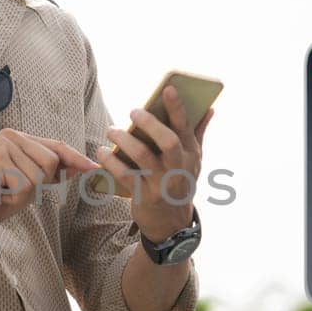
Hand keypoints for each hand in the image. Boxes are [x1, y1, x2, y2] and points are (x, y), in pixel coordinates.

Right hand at [0, 128, 99, 230]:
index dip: (75, 158)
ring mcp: (2, 147)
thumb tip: (81, 166)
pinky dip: (15, 198)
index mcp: (18, 137)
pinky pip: (25, 186)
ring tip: (6, 192)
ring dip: (26, 193)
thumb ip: (52, 173)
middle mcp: (10, 135)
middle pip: (51, 161)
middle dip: (40, 183)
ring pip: (39, 175)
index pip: (55, 146)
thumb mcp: (30, 185)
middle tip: (14, 189)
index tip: (94, 167)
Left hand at [96, 86, 213, 241]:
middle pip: (169, 142)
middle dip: (150, 123)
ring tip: (111, 130)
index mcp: (192, 154)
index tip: (168, 88)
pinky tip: (102, 152)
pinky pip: (125, 175)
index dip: (178, 107)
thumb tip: (210, 107)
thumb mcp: (193, 160)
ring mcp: (162, 183)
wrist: (172, 222)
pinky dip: (111, 162)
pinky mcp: (144, 196)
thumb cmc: (179, 181)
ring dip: (124, 140)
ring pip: (143, 156)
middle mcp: (179, 168)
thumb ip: (199, 133)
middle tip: (133, 111)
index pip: (187, 127)